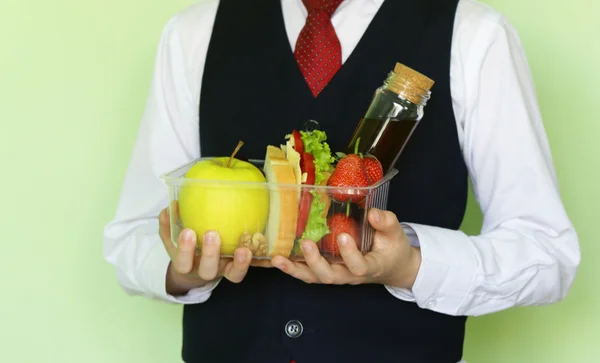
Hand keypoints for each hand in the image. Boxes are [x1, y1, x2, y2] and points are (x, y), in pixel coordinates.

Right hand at [159, 207, 270, 295]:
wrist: (197, 267)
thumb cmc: (186, 246)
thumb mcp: (173, 237)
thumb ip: (169, 223)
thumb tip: (171, 205)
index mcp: (187, 264)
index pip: (183, 262)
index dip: (186, 250)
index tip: (188, 231)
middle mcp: (207, 270)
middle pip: (208, 270)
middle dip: (210, 253)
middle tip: (212, 233)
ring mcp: (225, 270)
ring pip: (233, 275)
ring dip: (239, 264)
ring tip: (243, 249)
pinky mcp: (240, 268)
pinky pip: (250, 268)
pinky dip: (256, 262)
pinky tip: (262, 249)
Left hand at [271, 208, 420, 288]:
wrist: (391, 266)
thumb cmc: (392, 249)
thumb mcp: (396, 234)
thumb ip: (386, 223)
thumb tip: (373, 213)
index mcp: (370, 267)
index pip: (359, 266)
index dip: (350, 253)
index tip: (343, 235)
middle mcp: (350, 275)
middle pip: (330, 277)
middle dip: (316, 262)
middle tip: (307, 244)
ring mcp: (338, 275)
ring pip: (315, 278)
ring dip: (296, 270)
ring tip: (279, 259)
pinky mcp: (328, 271)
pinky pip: (309, 273)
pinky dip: (293, 268)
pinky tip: (278, 259)